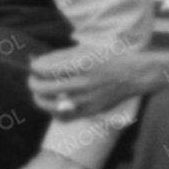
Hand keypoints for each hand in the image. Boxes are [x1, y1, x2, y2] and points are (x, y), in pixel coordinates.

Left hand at [27, 44, 156, 119]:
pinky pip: (63, 117)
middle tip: (33, 78)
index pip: (45, 70)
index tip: (34, 65)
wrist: (135, 75)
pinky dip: (53, 112)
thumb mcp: (86, 50)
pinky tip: (54, 104)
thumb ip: (60, 57)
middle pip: (43, 88)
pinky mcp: (90, 112)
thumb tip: (37, 63)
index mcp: (81, 65)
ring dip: (39, 98)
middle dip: (33, 82)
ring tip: (39, 93)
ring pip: (49, 105)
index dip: (34, 67)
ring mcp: (86, 101)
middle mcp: (82, 84)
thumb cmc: (110, 58)